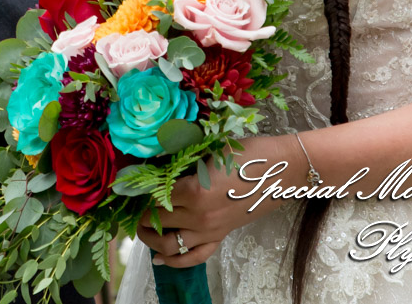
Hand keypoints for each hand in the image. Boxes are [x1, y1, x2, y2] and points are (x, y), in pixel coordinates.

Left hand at [135, 139, 297, 267]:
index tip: (129, 186)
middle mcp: (199, 215)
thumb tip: (157, 163)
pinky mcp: (221, 236)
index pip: (154, 196)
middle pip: (158, 221)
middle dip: (141, 214)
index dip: (138, 191)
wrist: (282, 171)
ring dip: (151, 240)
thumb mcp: (211, 149)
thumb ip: (184, 160)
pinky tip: (160, 259)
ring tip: (142, 229)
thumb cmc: (248, 154)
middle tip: (132, 205)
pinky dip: (175, 262)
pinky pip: (195, 257)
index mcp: (194, 190)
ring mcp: (211, 230)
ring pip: (170, 246)